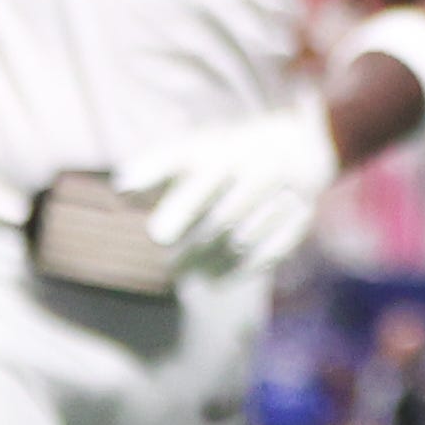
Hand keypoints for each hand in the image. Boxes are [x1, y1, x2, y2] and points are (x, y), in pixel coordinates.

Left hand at [119, 102, 340, 277]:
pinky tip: (215, 280)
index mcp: (235, 147)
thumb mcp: (196, 149)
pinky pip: (270, 253)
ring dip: (214, 261)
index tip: (156, 237)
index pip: (206, 179)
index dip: (181, 207)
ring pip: (244, 239)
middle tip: (169, 268)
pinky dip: (240, 270)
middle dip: (194, 245)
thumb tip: (121, 188)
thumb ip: (158, 165)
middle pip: (224, 218)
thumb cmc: (230, 152)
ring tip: (189, 274)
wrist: (301, 144)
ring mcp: (288, 194)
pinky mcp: (302, 219)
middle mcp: (265, 167)